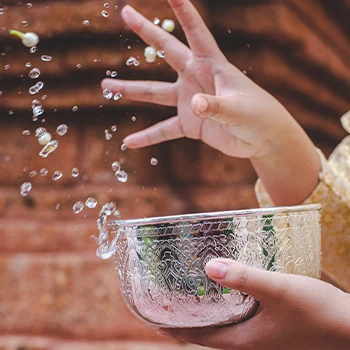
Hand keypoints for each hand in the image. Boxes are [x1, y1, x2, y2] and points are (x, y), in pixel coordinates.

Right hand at [102, 0, 320, 205]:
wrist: (262, 138)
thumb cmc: (257, 116)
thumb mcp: (238, 110)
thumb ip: (216, 106)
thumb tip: (193, 103)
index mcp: (212, 66)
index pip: (196, 32)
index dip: (183, 11)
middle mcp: (196, 78)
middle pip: (167, 52)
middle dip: (146, 32)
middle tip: (125, 12)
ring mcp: (190, 101)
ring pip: (155, 93)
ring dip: (132, 90)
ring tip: (107, 86)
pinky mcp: (189, 124)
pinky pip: (163, 130)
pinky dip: (148, 136)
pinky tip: (130, 142)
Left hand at [159, 259, 349, 349]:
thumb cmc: (317, 311)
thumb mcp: (278, 290)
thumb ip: (244, 278)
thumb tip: (209, 267)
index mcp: (243, 340)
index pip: (198, 337)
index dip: (174, 328)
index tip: (153, 317)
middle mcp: (248, 343)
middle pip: (206, 334)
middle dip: (184, 321)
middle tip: (166, 302)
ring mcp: (260, 337)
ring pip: (221, 327)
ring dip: (203, 314)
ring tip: (188, 297)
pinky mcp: (270, 327)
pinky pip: (236, 320)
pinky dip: (222, 309)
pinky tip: (224, 294)